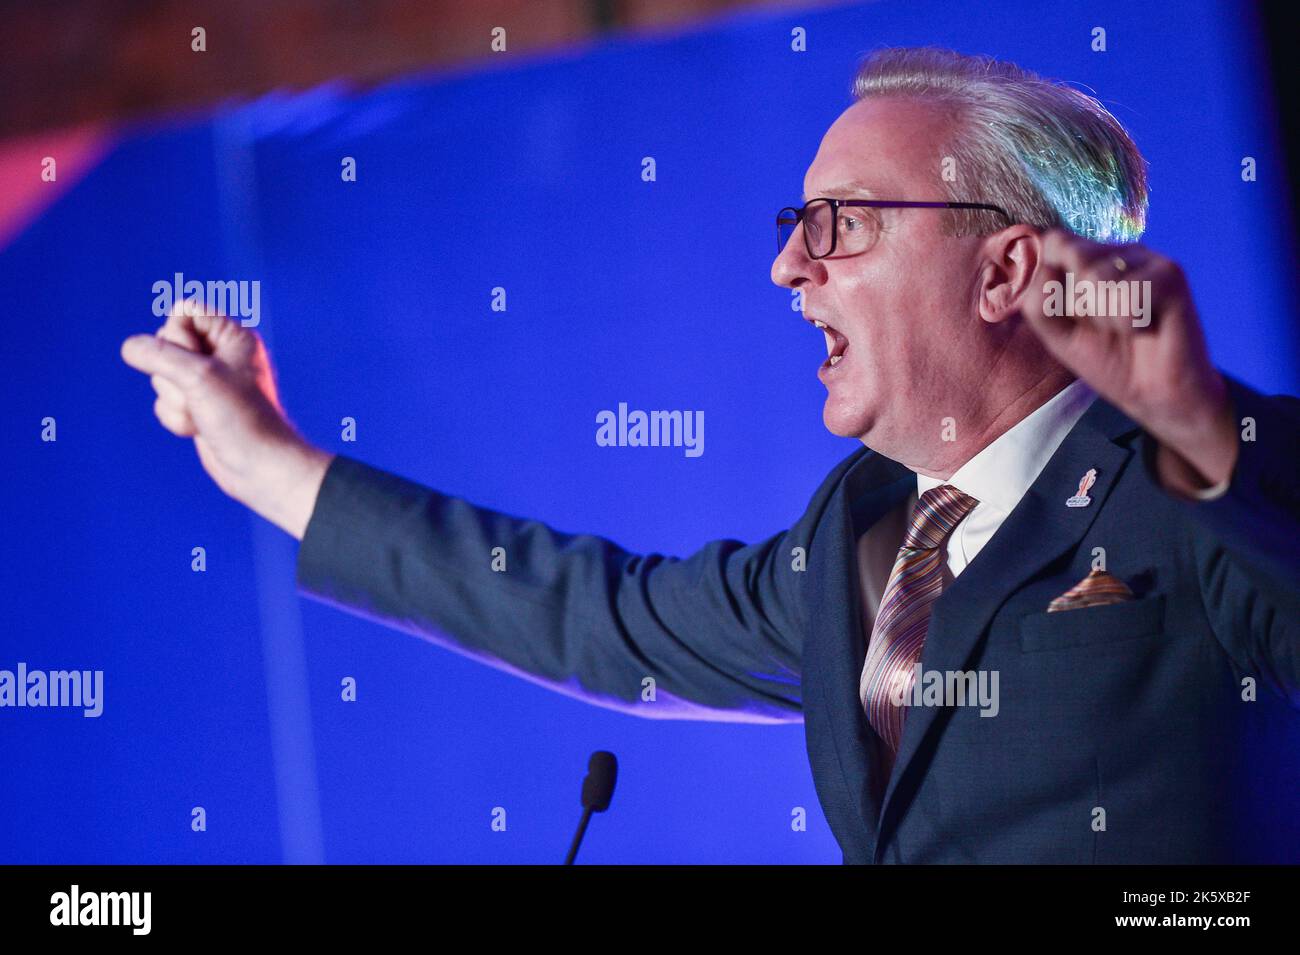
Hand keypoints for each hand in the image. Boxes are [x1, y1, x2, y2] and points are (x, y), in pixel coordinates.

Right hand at [119, 299, 332, 537]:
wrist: (259, 468)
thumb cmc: (241, 418)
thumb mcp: (198, 377)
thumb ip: (159, 355)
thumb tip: (130, 347)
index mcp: (233, 336)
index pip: (183, 311)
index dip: (177, 335)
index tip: (198, 361)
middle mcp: (221, 355)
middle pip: (165, 343)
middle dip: (173, 375)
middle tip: (202, 394)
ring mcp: (208, 383)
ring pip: (161, 376)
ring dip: (174, 400)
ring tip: (203, 415)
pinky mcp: (198, 407)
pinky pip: (164, 402)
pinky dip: (175, 417)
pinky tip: (198, 430)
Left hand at [1019, 228, 1236, 491]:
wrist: (1155, 394)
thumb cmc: (1109, 361)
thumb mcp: (1058, 334)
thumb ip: (1039, 302)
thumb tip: (1042, 268)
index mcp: (1089, 262)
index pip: (1053, 243)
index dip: (1050, 280)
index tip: (1070, 314)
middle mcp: (1117, 253)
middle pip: (1070, 251)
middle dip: (1075, 300)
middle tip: (1103, 324)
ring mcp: (1145, 259)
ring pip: (1096, 273)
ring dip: (1103, 315)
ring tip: (1126, 328)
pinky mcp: (1170, 274)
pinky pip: (1127, 291)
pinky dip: (1128, 321)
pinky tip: (1146, 328)